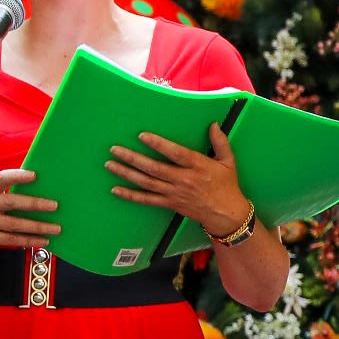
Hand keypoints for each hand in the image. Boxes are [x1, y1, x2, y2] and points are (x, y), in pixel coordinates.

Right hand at [0, 168, 58, 254]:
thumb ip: (12, 194)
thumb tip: (43, 192)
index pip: (2, 179)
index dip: (18, 176)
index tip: (34, 175)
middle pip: (11, 202)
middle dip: (35, 204)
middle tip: (54, 206)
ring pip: (15, 224)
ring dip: (38, 226)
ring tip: (55, 228)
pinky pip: (12, 239)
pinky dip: (30, 240)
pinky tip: (43, 240)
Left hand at [107, 123, 248, 229]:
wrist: (226, 213)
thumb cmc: (227, 185)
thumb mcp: (228, 161)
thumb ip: (220, 142)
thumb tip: (213, 124)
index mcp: (198, 166)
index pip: (175, 154)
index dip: (158, 144)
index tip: (142, 136)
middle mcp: (184, 180)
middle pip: (154, 168)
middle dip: (133, 158)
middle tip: (115, 149)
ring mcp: (175, 193)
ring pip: (147, 183)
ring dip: (127, 174)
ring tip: (110, 165)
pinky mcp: (170, 203)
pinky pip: (147, 200)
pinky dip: (131, 195)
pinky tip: (116, 189)